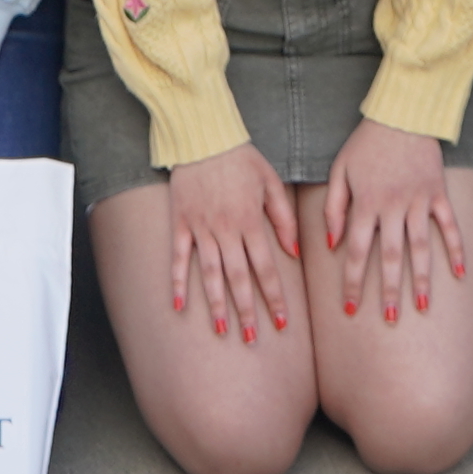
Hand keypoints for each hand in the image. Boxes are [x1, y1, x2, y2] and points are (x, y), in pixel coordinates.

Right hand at [157, 142, 297, 344]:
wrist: (203, 135)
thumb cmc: (241, 158)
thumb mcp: (271, 181)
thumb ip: (284, 217)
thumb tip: (295, 252)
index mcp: (251, 220)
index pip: (265, 267)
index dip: (274, 297)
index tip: (282, 322)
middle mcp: (226, 228)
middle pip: (239, 277)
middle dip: (247, 310)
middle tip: (252, 338)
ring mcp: (201, 227)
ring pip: (210, 273)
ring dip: (217, 303)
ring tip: (223, 330)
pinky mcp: (180, 222)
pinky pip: (178, 257)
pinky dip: (177, 282)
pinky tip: (179, 306)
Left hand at [314, 119, 466, 323]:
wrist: (402, 113)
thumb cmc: (366, 143)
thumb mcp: (339, 170)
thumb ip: (333, 208)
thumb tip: (330, 244)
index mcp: (366, 203)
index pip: (355, 251)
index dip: (352, 282)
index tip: (351, 309)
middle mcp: (393, 206)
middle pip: (389, 256)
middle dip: (388, 290)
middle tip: (389, 318)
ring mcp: (419, 201)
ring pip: (420, 247)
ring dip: (421, 278)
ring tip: (421, 306)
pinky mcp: (439, 193)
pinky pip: (449, 226)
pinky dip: (456, 249)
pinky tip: (460, 274)